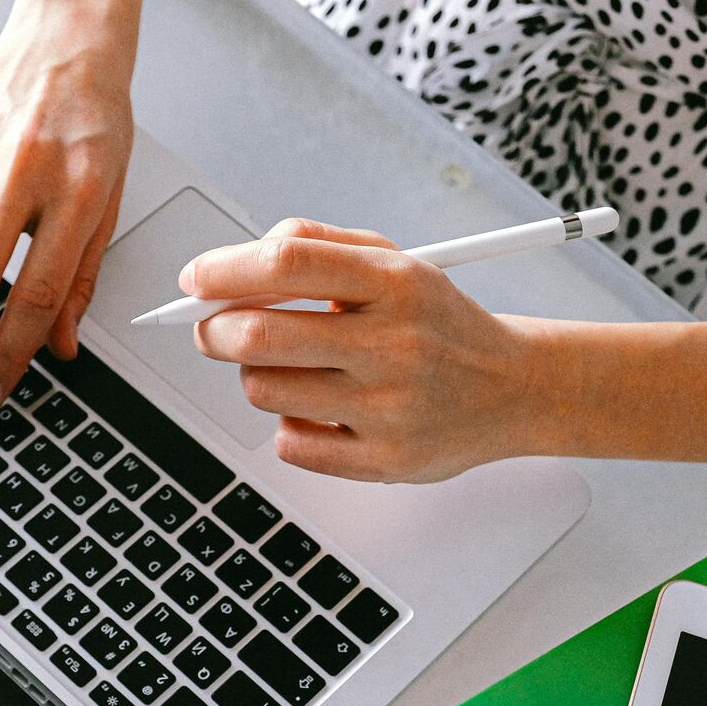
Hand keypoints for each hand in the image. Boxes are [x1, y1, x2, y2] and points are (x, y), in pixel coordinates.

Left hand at [188, 220, 539, 481]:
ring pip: (262, 389)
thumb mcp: (393, 260)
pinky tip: (321, 409)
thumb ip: (317, 245)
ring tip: (287, 367)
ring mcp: (389, 407)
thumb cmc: (435, 321)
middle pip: (257, 335)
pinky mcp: (384, 460)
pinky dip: (289, 424)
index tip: (193, 279)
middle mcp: (394, 343)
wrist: (513, 388)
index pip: (286, 264)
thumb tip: (240, 256)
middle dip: (211, 330)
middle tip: (208, 329)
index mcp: (395, 282)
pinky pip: (290, 443)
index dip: (223, 270)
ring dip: (254, 375)